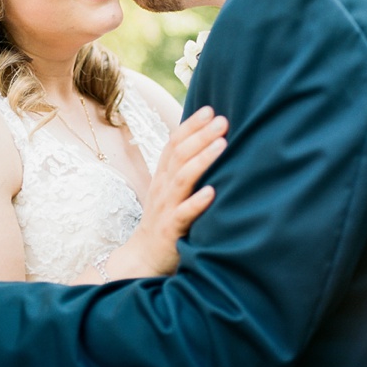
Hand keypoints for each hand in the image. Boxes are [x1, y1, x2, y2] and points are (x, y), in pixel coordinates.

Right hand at [124, 106, 226, 275]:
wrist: (144, 256)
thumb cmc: (165, 219)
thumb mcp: (171, 190)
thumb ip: (184, 168)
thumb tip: (210, 143)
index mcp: (164, 176)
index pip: (174, 143)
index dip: (190, 125)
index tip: (209, 109)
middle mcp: (164, 187)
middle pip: (180, 155)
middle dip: (201, 135)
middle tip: (222, 120)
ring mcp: (166, 207)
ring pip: (182, 179)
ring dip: (202, 160)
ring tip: (222, 145)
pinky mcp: (170, 230)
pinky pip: (183, 214)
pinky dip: (197, 202)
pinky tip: (212, 192)